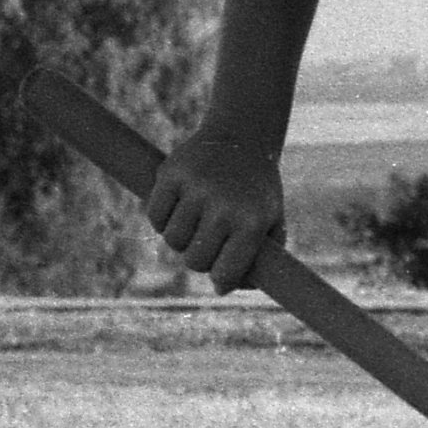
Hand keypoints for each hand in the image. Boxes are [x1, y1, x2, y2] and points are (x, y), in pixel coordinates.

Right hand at [145, 127, 285, 292]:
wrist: (241, 138)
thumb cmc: (257, 189)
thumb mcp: (272, 221)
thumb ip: (260, 260)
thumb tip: (222, 290)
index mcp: (252, 221)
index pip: (226, 272)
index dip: (220, 281)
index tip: (220, 278)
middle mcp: (224, 206)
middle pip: (194, 260)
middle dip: (199, 259)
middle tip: (207, 243)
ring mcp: (196, 189)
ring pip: (172, 240)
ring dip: (180, 238)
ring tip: (194, 223)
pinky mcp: (171, 174)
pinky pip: (154, 216)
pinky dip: (161, 219)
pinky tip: (177, 209)